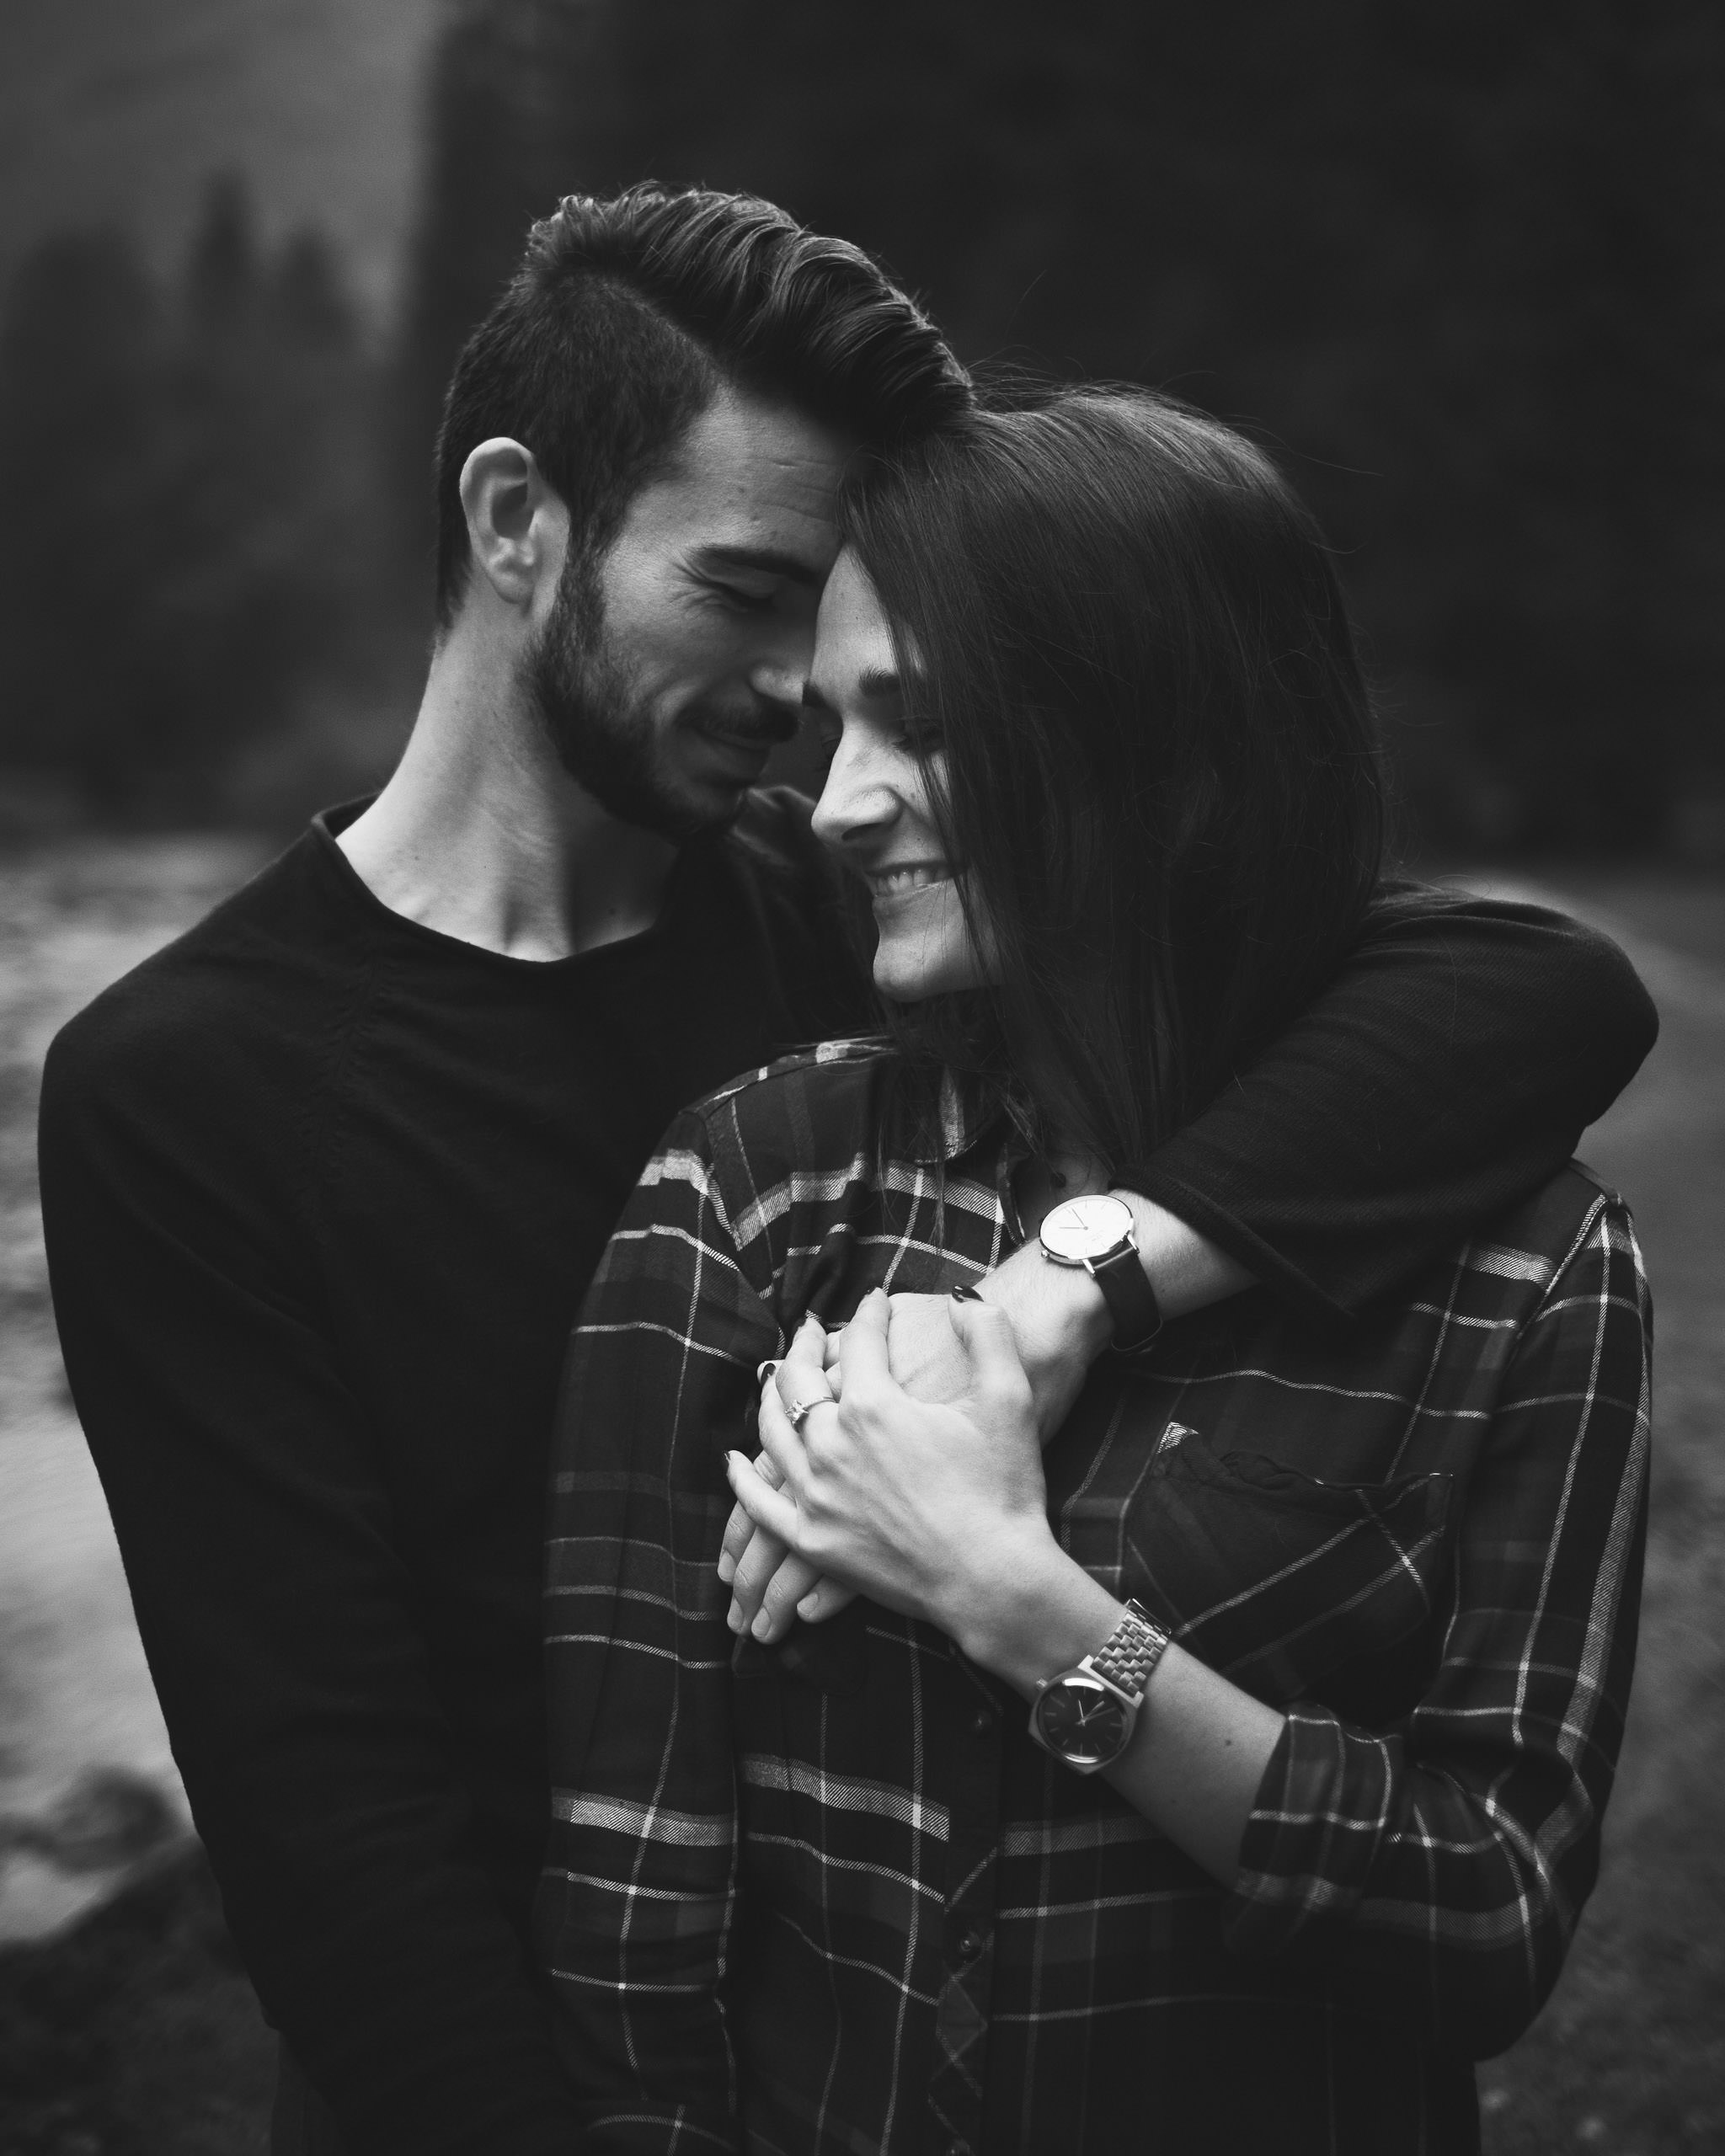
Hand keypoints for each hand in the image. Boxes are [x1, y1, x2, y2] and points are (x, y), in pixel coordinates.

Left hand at [724, 1288, 1054, 1642]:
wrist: (995, 1578)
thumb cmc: (1005, 1488)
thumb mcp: (1009, 1397)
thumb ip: (988, 1333)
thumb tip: (965, 1297)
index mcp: (874, 1405)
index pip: (858, 1340)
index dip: (871, 1314)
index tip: (877, 1302)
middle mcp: (831, 1445)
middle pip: (798, 1378)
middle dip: (804, 1344)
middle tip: (811, 1329)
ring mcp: (816, 1495)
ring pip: (770, 1432)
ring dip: (770, 1397)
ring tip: (777, 1380)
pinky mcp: (813, 1540)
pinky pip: (759, 1503)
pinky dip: (742, 1478)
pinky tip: (736, 1461)